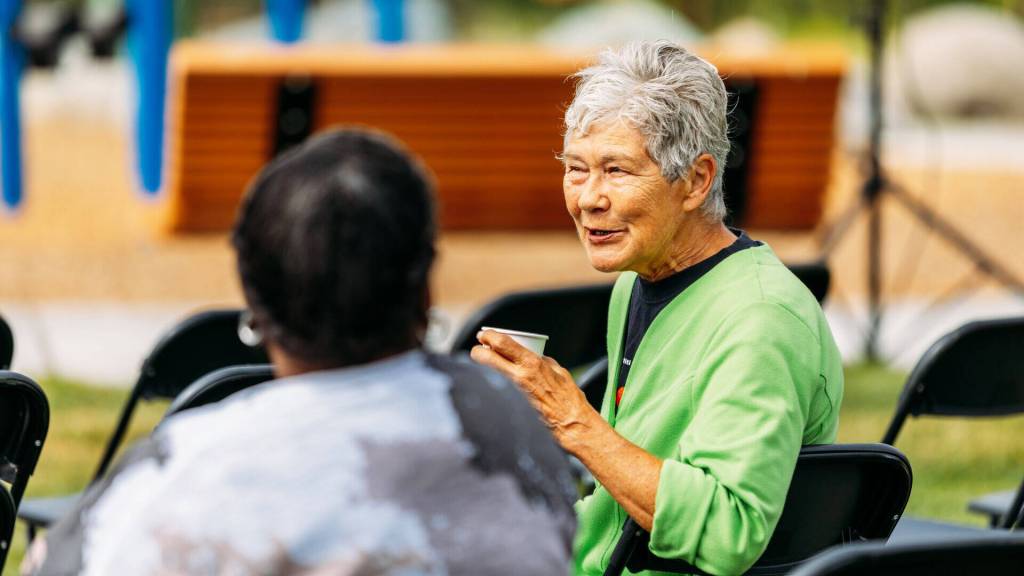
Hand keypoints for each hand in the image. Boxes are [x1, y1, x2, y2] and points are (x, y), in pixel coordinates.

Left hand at [470, 329, 596, 451]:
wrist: (572, 425)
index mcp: (532, 363)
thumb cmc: (569, 399)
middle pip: (483, 357)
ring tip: (487, 368)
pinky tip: (495, 387)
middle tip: (480, 351)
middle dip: (477, 351)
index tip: (484, 335)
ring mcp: (511, 393)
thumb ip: (542, 361)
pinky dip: (492, 386)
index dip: (488, 335)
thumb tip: (532, 355)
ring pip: (484, 374)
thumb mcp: (559, 371)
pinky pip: (494, 391)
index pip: (500, 342)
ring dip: (482, 369)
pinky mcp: (509, 407)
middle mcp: (518, 377)